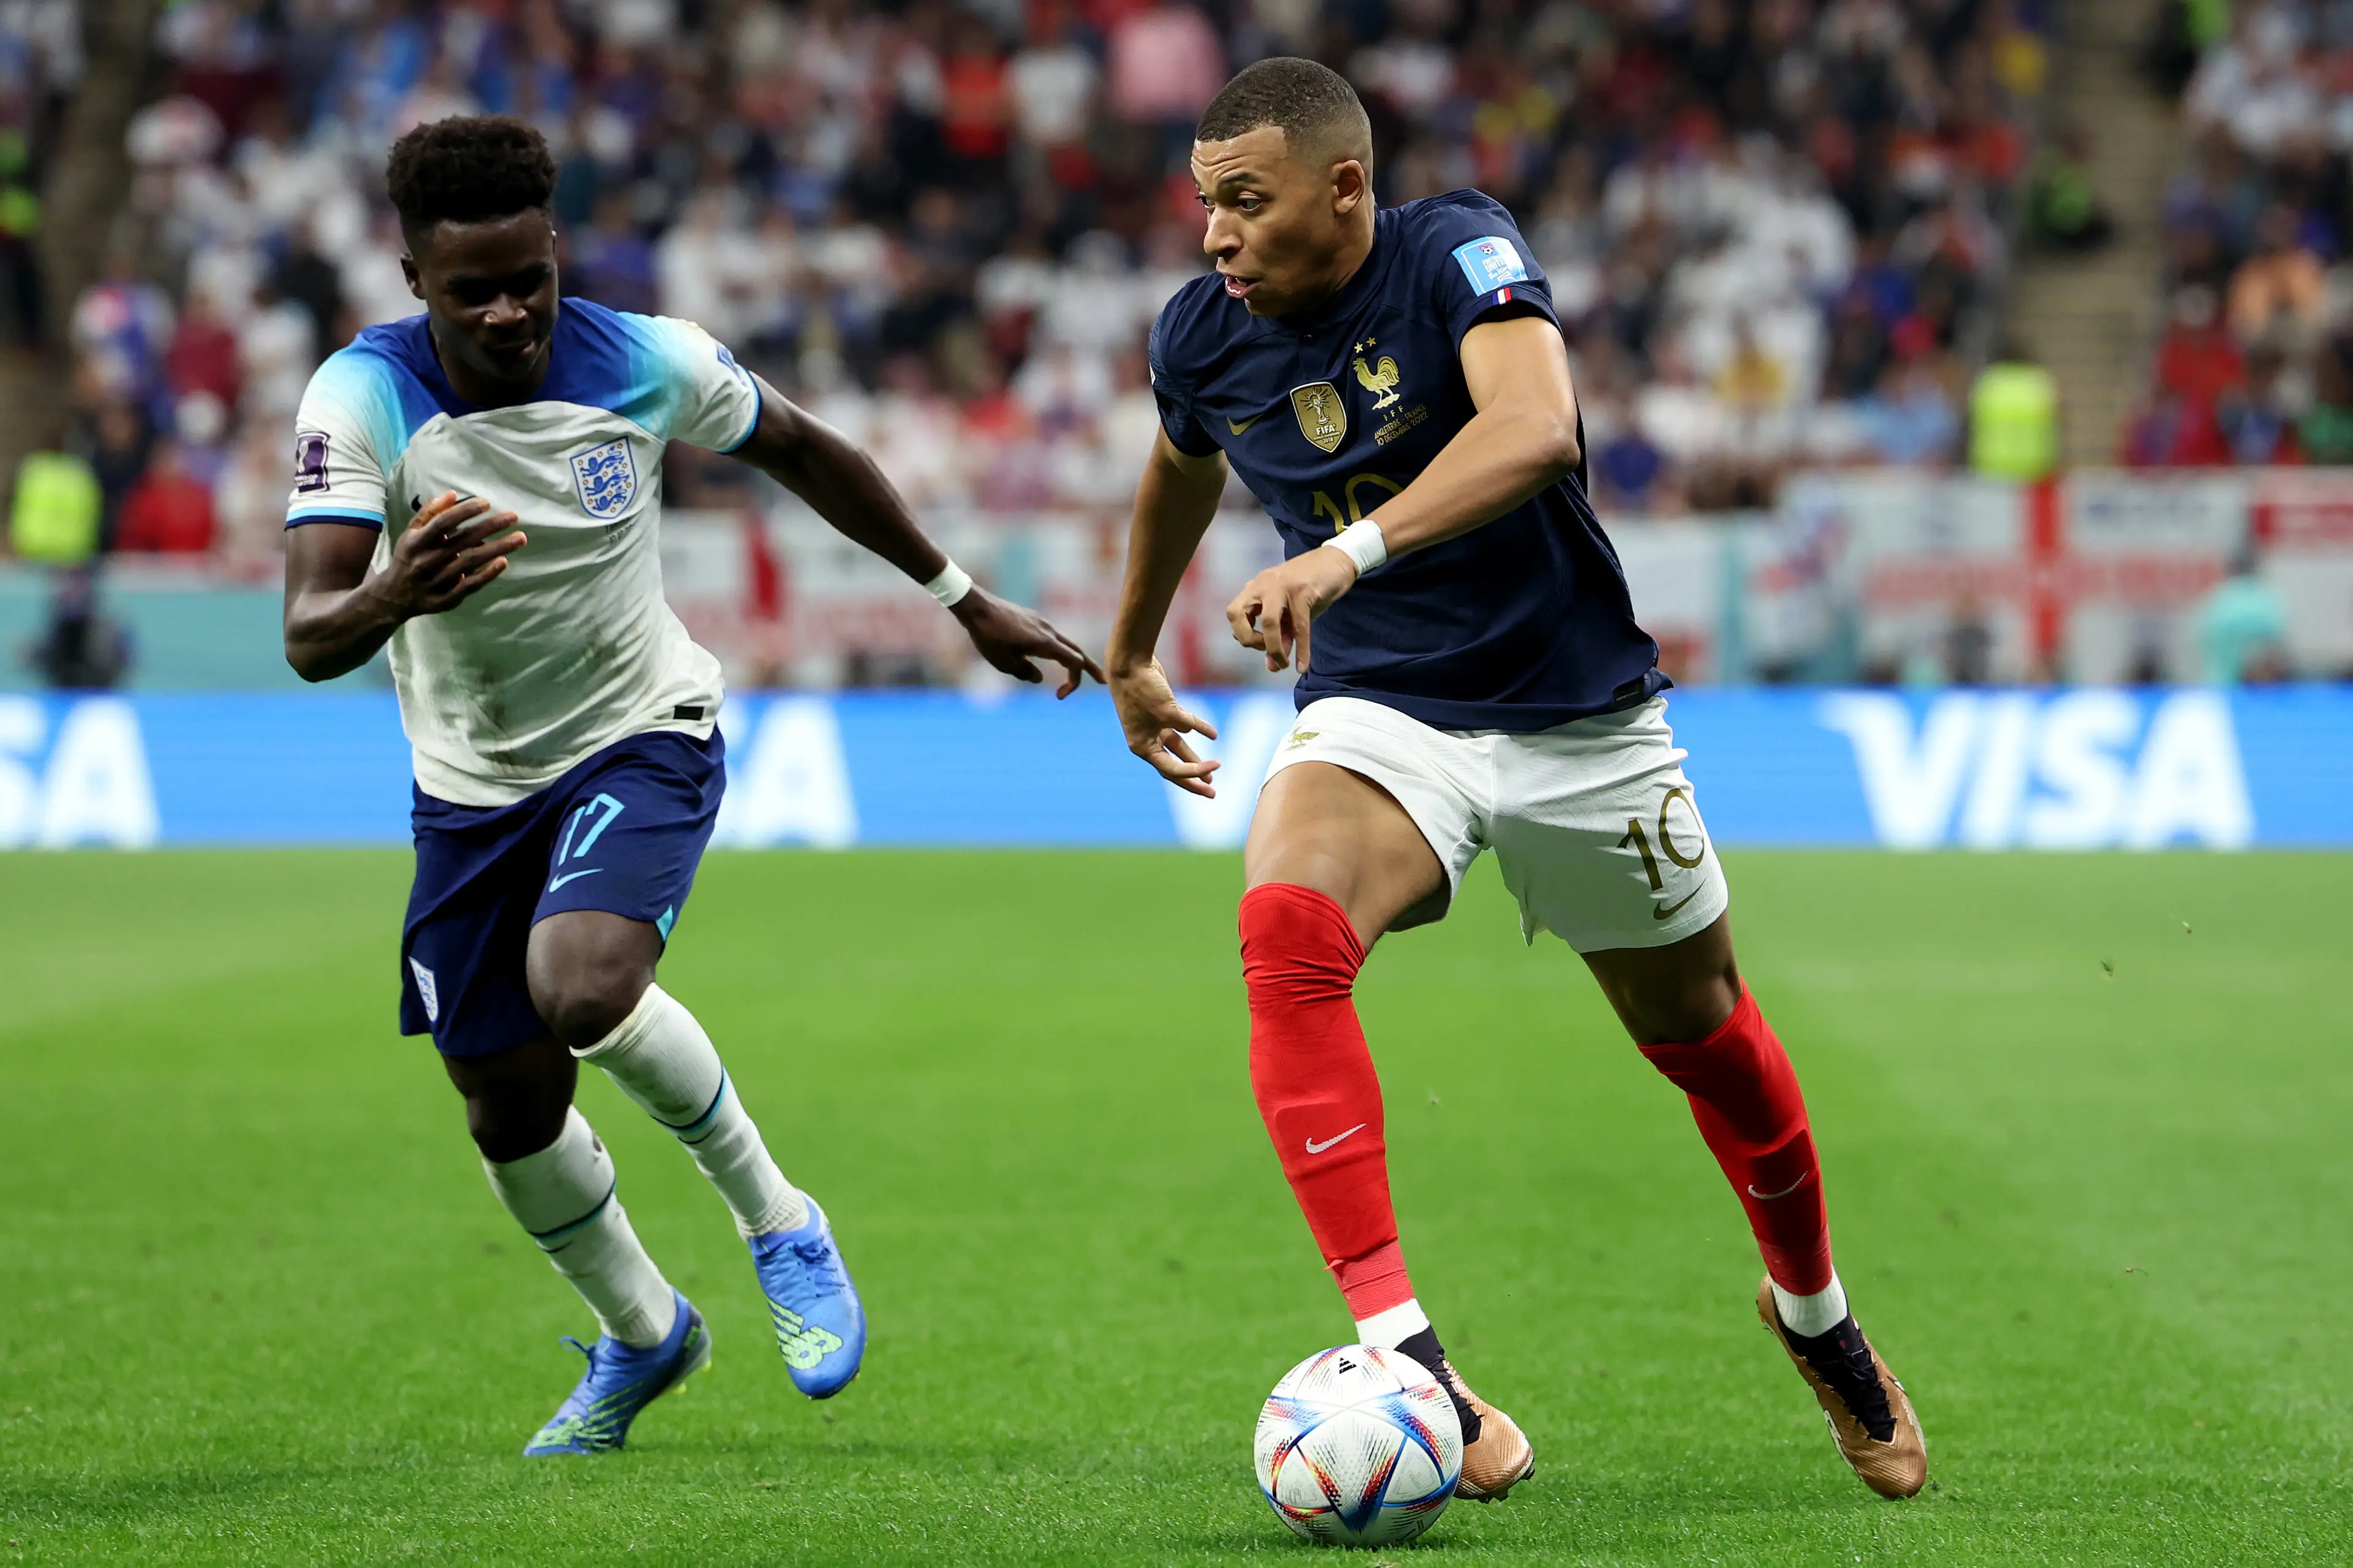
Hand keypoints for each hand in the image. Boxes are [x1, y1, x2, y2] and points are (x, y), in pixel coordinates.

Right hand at [369, 492, 525, 619]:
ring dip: (497, 549)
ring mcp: (436, 582)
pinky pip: (470, 586)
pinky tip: (504, 561)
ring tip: (520, 538)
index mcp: (415, 542)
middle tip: (514, 516)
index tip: (487, 503)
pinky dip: (487, 574)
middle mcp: (426, 561)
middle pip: (462, 541)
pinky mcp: (446, 599)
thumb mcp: (411, 533)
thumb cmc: (409, 557)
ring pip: (471, 563)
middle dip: (490, 527)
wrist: (394, 596)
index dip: (465, 512)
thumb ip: (429, 513)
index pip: (442, 523)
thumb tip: (452, 494)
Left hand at [949, 586, 1104, 696]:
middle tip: (1103, 681)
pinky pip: (1048, 636)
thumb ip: (1025, 673)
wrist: (976, 607)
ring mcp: (1041, 622)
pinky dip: (1053, 650)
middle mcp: (1048, 630)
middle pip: (1077, 651)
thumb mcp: (1004, 663)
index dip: (1074, 682)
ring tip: (1069, 673)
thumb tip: (1038, 678)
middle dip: (1091, 668)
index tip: (1058, 696)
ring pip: (1063, 643)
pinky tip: (1037, 655)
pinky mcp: (1032, 619)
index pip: (1075, 662)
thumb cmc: (988, 637)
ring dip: (1068, 659)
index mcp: (1045, 643)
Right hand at [1109, 657, 1220, 796]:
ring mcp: (1154, 727)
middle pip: (1173, 768)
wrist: (1130, 662)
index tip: (1215, 768)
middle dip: (1193, 781)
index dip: (1194, 772)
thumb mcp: (1166, 710)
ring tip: (1212, 774)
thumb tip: (1201, 733)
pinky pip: (1183, 726)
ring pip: (1178, 750)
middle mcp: (1147, 740)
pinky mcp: (1162, 713)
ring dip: (1194, 761)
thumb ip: (1185, 723)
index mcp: (1142, 747)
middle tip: (1212, 794)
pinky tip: (1212, 736)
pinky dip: (1197, 730)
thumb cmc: (1142, 688)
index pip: (1171, 769)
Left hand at [1226, 546, 1356, 673]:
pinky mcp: (1303, 590)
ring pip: (1269, 621)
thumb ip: (1281, 637)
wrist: (1338, 561)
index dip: (1243, 634)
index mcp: (1256, 587)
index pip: (1233, 613)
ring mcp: (1282, 585)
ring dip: (1274, 648)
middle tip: (1266, 651)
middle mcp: (1264, 584)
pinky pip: (1299, 625)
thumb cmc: (1313, 588)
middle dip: (1248, 640)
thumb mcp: (1293, 614)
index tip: (1262, 645)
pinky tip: (1302, 665)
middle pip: (1236, 614)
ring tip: (1283, 664)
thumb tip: (1272, 667)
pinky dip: (1301, 649)